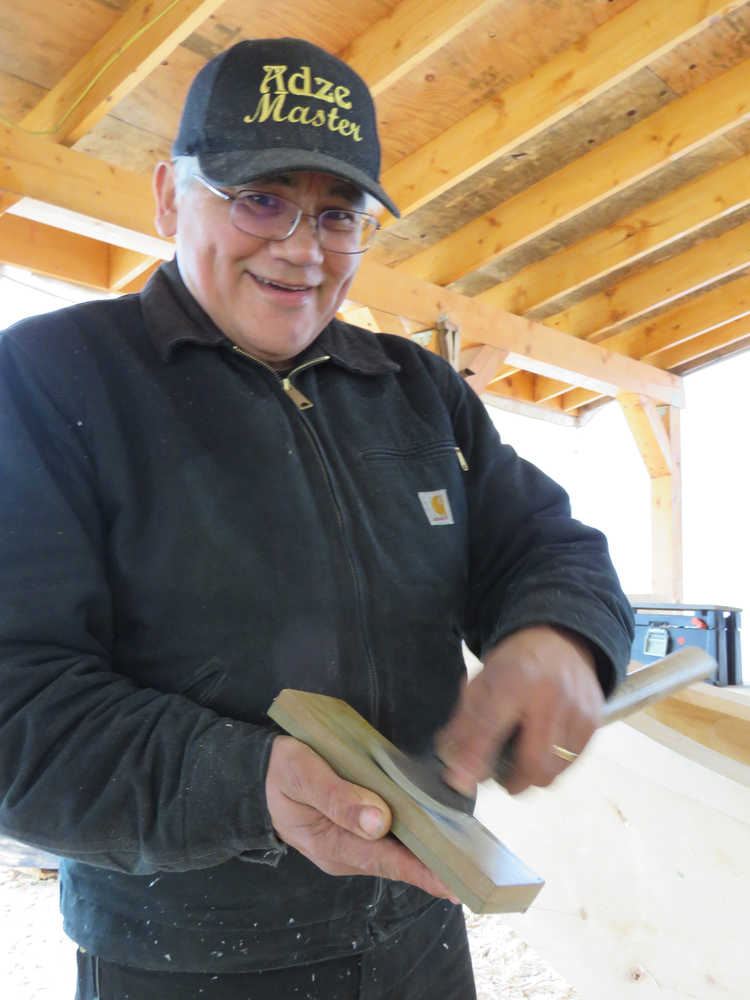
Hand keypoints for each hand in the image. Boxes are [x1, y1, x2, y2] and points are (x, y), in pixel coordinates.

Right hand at [265, 735, 458, 899]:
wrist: (258, 775)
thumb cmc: (279, 772)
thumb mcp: (301, 775)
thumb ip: (336, 797)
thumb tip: (378, 820)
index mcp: (332, 844)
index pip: (384, 860)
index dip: (421, 870)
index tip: (453, 882)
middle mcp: (347, 852)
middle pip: (397, 860)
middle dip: (435, 864)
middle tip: (476, 867)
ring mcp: (353, 844)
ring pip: (397, 849)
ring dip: (429, 849)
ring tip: (468, 850)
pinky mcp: (358, 829)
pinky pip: (391, 836)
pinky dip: (416, 833)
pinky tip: (439, 828)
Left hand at [436, 625, 603, 794]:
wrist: (558, 641)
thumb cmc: (513, 667)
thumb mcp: (481, 683)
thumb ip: (464, 724)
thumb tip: (454, 768)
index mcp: (513, 677)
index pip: (490, 724)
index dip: (474, 757)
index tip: (461, 781)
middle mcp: (549, 693)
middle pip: (534, 761)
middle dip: (514, 781)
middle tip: (503, 780)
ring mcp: (576, 708)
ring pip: (555, 769)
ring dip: (534, 776)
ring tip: (522, 763)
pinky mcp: (593, 720)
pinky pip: (572, 761)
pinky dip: (554, 766)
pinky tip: (543, 750)